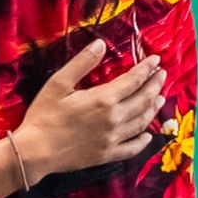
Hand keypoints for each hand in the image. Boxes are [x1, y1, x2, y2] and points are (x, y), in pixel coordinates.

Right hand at [7, 40, 170, 182]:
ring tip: (160, 98)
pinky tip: (148, 136)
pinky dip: (143, 142)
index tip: (155, 59)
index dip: (146, 68)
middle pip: (142, 100)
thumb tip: (101, 43)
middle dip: (155, 85)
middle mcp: (113, 119)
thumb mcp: (59, 83)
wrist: (35, 151)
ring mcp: (112, 139)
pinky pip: (132, 149)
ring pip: (141, 123)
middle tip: (162, 75)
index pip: (133, 80)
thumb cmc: (44, 115)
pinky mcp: (107, 155)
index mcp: (103, 99)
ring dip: (153, 109)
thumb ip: (83, 62)